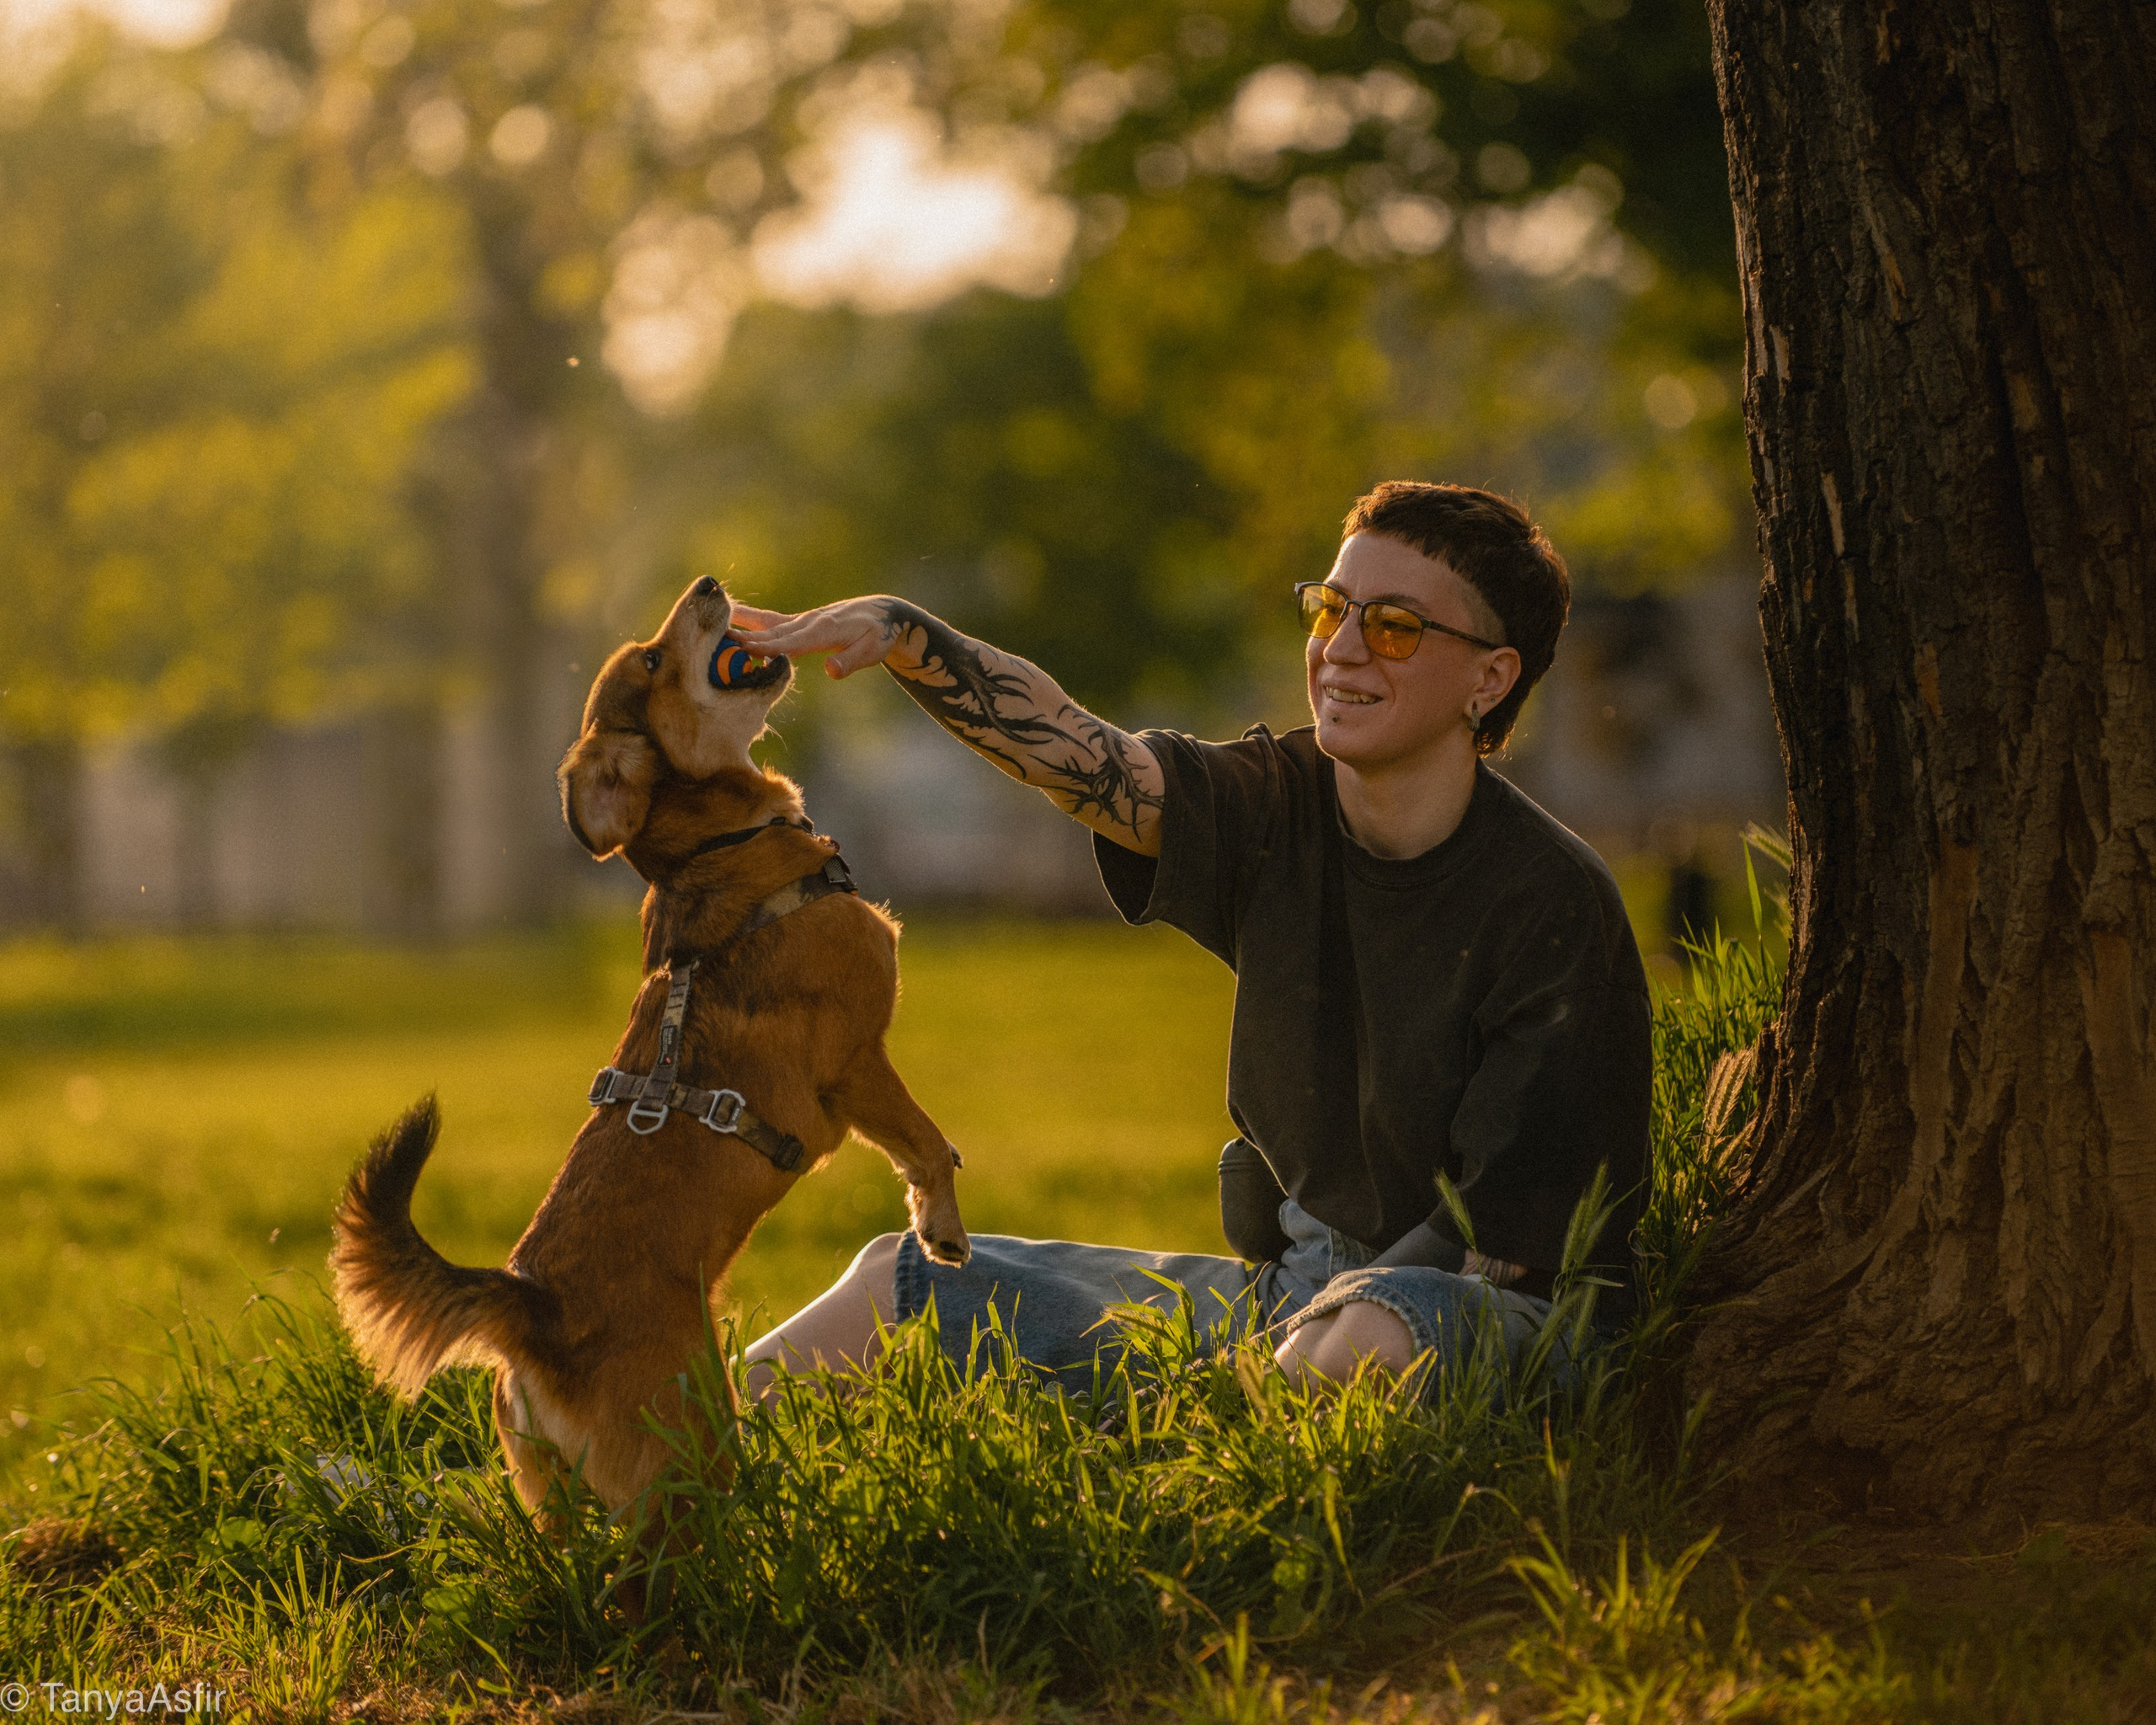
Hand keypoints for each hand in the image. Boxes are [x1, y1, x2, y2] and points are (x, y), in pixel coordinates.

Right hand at [729, 598, 924, 679]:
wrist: (881, 613)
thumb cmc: (878, 635)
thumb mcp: (872, 651)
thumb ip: (851, 662)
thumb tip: (830, 671)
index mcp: (823, 630)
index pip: (791, 642)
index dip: (767, 647)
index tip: (743, 649)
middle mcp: (808, 622)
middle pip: (771, 632)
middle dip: (743, 637)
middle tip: (712, 640)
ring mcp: (801, 621)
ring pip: (765, 623)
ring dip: (739, 624)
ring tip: (710, 624)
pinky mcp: (798, 623)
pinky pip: (769, 622)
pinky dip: (747, 621)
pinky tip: (726, 623)